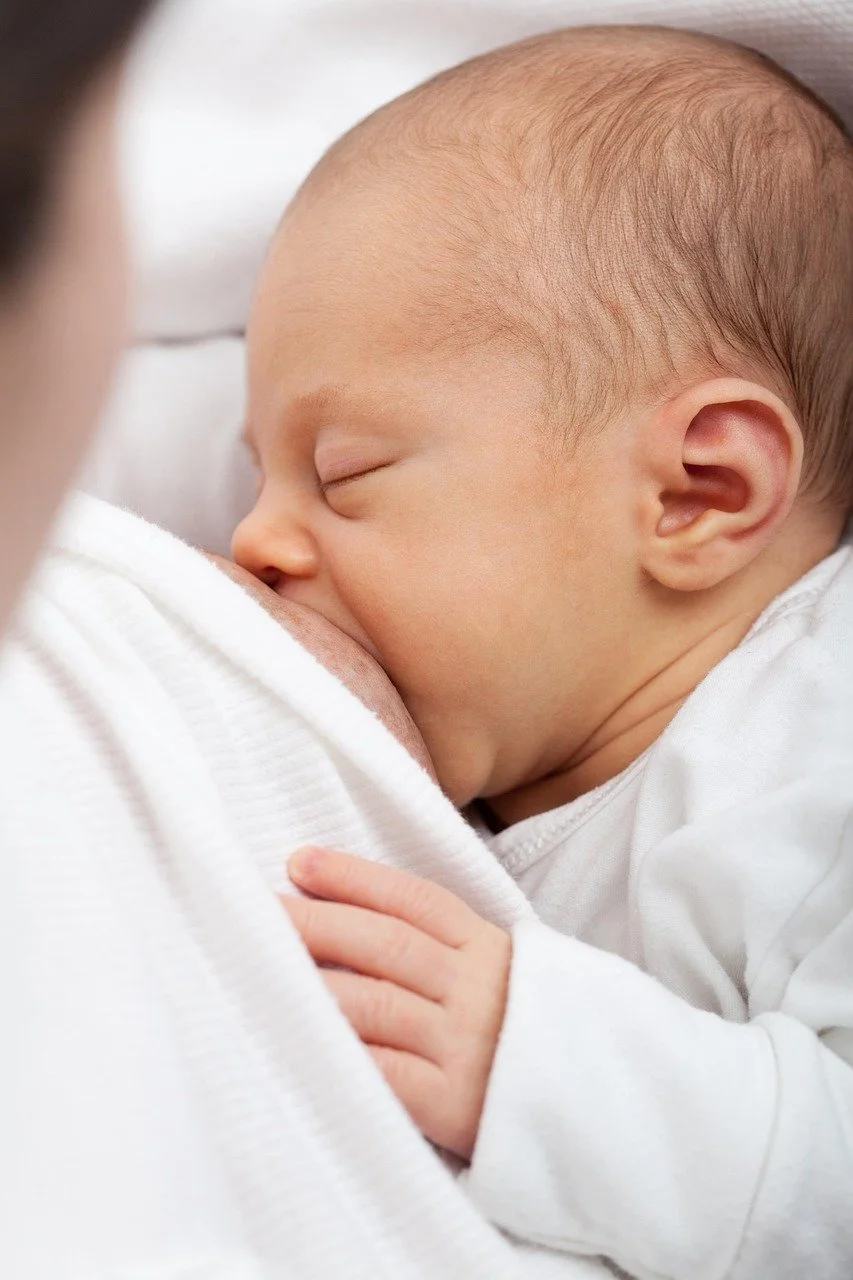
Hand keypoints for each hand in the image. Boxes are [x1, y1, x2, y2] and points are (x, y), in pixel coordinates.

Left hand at [282, 846, 511, 1159]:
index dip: (353, 877)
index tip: (298, 862)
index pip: (413, 899)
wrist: (593, 1108)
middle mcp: (473, 987)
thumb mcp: (497, 971)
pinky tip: (298, 1040)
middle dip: (315, 922)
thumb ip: (441, 944)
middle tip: (255, 911)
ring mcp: (463, 1044)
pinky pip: (385, 1072)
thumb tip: (345, 913)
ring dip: (313, 984)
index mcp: (485, 946)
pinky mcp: (452, 1103)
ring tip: (260, 970)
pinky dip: (340, 1053)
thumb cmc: (522, 1033)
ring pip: (375, 1003)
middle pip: (384, 943)